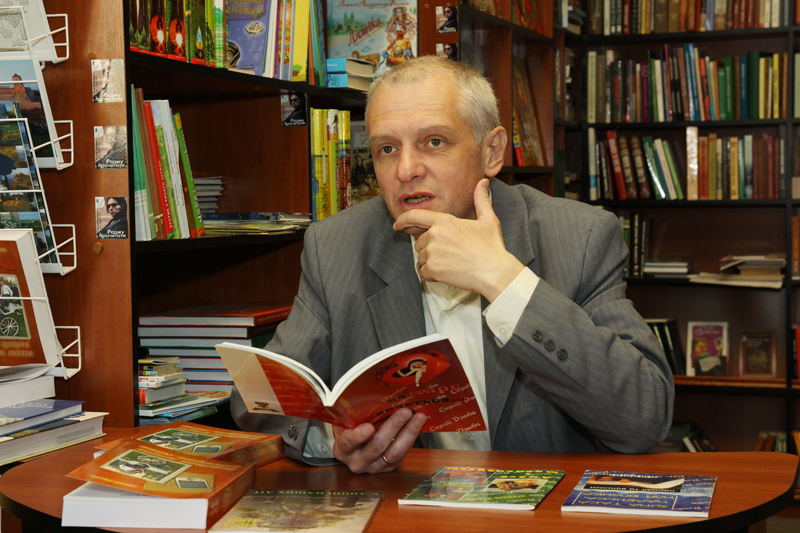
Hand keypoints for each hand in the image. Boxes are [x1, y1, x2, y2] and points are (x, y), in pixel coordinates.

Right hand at [332, 408, 426, 473]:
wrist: (353, 448)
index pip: (349, 443)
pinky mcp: (388, 468)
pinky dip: (411, 437)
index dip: (359, 436)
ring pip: (394, 453)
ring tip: (418, 417)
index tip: (369, 427)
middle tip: (405, 411)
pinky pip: (402, 454)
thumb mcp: (345, 421)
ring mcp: (374, 467)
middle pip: (377, 446)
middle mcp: (358, 461)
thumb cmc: (349, 429)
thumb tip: (371, 395)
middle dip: (393, 427)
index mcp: (343, 449)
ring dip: (409, 433)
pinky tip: (418, 424)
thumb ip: (353, 414)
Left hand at [393, 179, 524, 301]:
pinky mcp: (432, 269)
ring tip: (452, 264)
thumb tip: (483, 182)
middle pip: (420, 242)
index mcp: (444, 221)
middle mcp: (434, 234)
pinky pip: (423, 272)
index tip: (397, 225)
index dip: (403, 220)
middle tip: (450, 255)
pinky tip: (449, 273)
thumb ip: (481, 200)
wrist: (495, 272)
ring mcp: (432, 252)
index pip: (415, 216)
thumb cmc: (492, 247)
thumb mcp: (488, 220)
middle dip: (430, 249)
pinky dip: (433, 275)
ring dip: (432, 263)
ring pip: (421, 258)